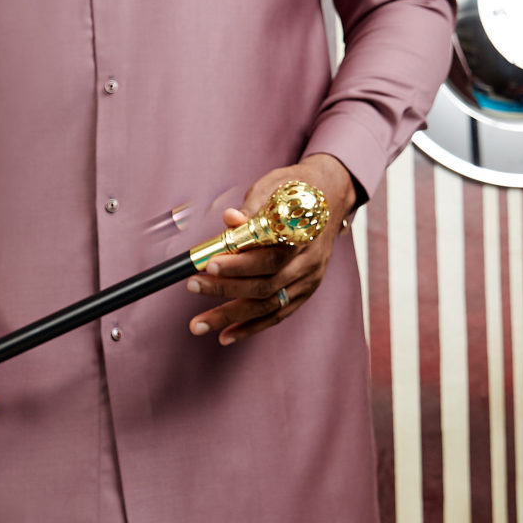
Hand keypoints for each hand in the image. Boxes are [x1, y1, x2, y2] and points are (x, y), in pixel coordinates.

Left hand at [184, 154, 356, 346]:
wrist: (329, 197)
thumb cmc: (295, 190)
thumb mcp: (274, 187)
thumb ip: (252, 208)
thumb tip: (230, 219)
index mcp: (302, 235)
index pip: (269, 255)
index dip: (238, 264)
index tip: (208, 263)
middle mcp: (308, 263)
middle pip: (265, 285)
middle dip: (225, 288)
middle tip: (192, 285)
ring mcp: (308, 281)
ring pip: (267, 306)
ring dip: (230, 317)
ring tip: (198, 324)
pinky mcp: (303, 293)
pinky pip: (276, 315)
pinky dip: (250, 327)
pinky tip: (225, 335)